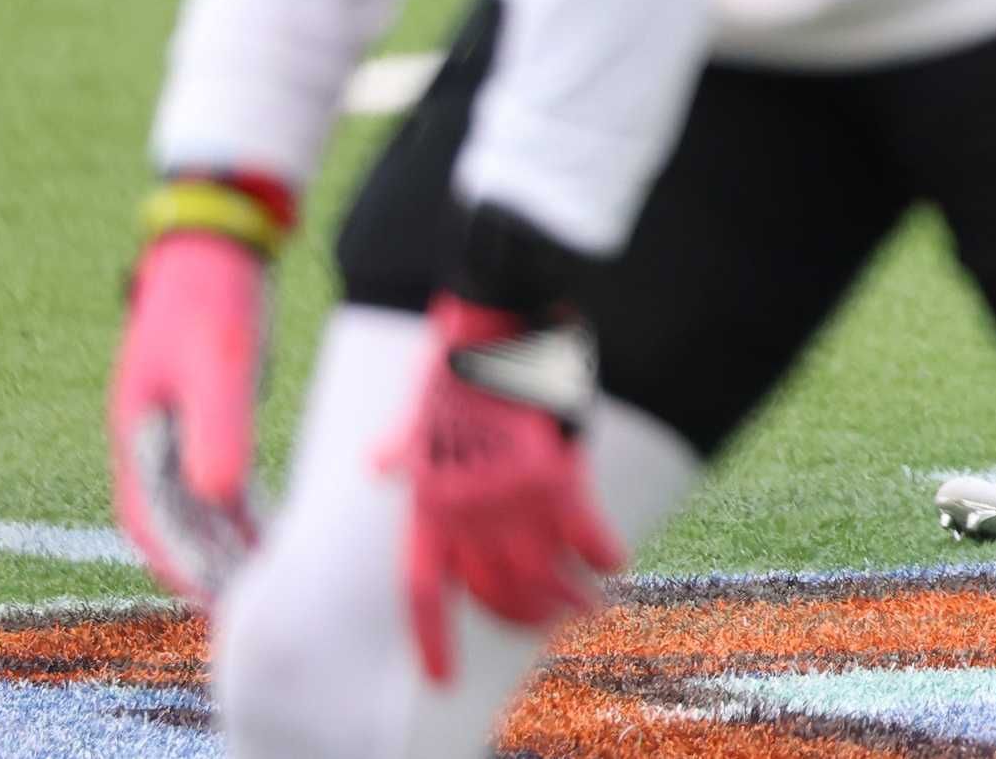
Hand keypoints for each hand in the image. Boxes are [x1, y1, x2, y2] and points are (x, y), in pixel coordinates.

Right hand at [107, 187, 282, 600]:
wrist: (215, 245)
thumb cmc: (212, 300)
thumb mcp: (219, 364)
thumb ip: (218, 429)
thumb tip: (219, 498)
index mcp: (137, 435)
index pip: (151, 522)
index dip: (182, 565)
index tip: (216, 599)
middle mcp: (146, 440)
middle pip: (169, 523)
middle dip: (202, 565)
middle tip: (248, 601)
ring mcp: (168, 430)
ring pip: (189, 505)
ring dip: (218, 542)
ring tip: (261, 576)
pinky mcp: (197, 418)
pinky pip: (208, 480)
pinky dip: (231, 511)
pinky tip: (264, 529)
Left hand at [389, 294, 621, 680]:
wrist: (497, 315)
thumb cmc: (457, 358)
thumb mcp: (416, 407)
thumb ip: (400, 445)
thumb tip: (378, 465)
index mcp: (429, 500)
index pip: (423, 590)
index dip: (433, 640)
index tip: (442, 679)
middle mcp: (467, 510)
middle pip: (492, 592)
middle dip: (519, 617)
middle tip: (543, 623)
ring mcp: (512, 495)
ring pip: (539, 575)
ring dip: (565, 599)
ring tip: (584, 608)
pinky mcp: (556, 473)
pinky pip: (584, 533)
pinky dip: (603, 554)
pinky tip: (617, 565)